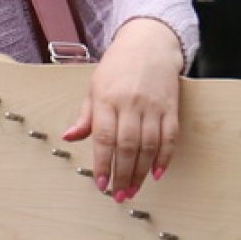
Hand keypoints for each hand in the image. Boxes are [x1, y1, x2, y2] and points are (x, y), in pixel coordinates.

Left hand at [62, 18, 184, 198]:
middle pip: (127, 146)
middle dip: (122, 174)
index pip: (103, 137)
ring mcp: (153, 106)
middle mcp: (130, 104)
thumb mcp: (94, 87)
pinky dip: (165, 157)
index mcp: (106, 99)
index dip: (102, 163)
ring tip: (134, 189)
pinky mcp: (171, 107)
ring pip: (149, 145)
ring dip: (141, 172)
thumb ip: (85, 116)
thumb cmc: (117, 68)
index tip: (101, 184)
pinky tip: (157, 173)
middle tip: (119, 195)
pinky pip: (170, 137)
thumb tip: (69, 138)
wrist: (149, 44)